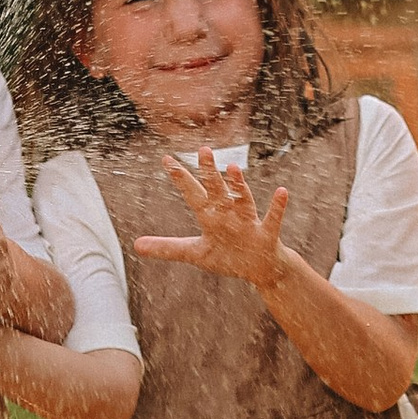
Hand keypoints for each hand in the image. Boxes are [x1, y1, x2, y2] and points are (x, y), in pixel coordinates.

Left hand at [131, 151, 289, 288]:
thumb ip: (167, 248)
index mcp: (210, 217)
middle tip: (203, 149)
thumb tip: (136, 245)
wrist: (259, 269)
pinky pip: (273, 218)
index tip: (166, 160)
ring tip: (232, 168)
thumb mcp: (195, 254)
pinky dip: (277, 206)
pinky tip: (281, 191)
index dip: (180, 178)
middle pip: (217, 190)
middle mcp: (228, 213)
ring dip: (239, 184)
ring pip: (243, 199)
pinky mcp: (266, 233)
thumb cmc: (227, 256)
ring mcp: (248, 221)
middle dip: (210, 172)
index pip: (193, 194)